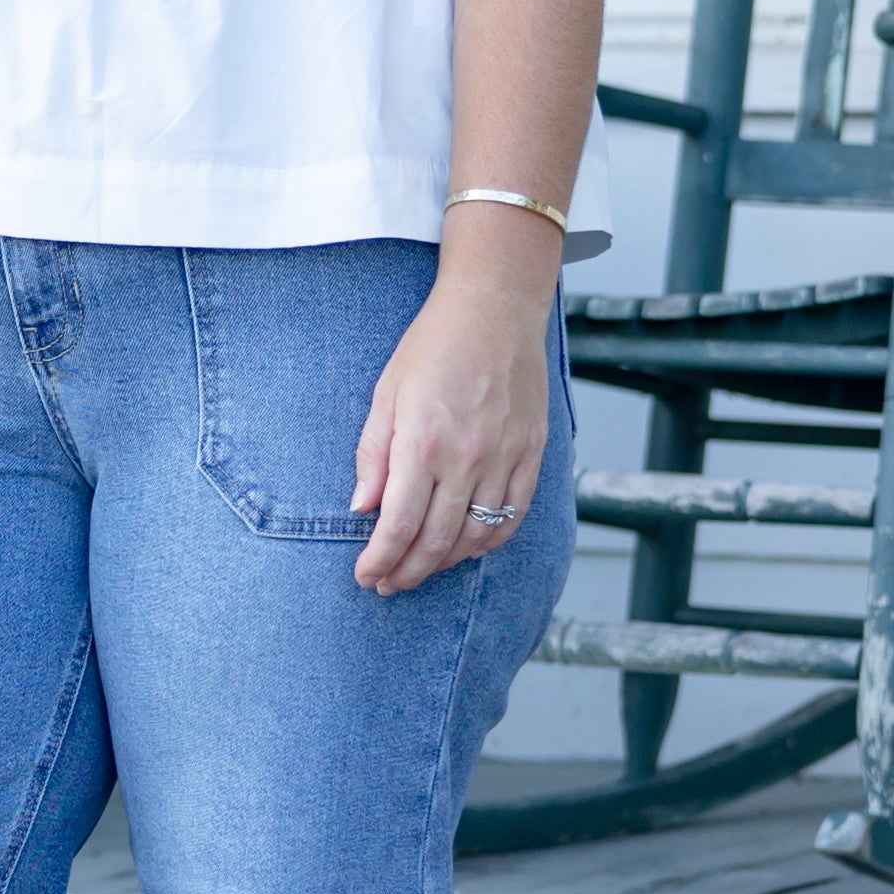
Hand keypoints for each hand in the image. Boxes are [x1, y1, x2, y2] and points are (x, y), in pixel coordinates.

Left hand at [350, 268, 557, 593]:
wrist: (495, 309)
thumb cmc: (433, 346)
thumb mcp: (385, 394)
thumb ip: (373, 455)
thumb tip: (362, 508)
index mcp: (422, 443)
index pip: (398, 526)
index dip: (379, 560)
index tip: (365, 574)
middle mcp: (466, 458)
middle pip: (436, 542)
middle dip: (407, 573)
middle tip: (387, 584)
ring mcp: (504, 458)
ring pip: (476, 537)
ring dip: (444, 563)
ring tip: (421, 569)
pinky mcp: (530, 454)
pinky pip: (512, 516)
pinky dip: (488, 542)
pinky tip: (465, 547)